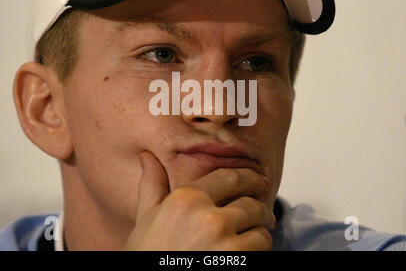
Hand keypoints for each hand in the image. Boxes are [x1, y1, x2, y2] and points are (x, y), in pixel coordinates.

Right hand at [124, 151, 274, 250]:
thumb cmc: (147, 255)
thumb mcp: (146, 219)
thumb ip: (152, 186)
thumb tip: (147, 157)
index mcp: (186, 200)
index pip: (230, 177)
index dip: (250, 177)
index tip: (259, 181)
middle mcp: (208, 219)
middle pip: (252, 204)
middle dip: (262, 210)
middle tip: (265, 215)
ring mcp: (225, 245)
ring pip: (261, 232)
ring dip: (260, 235)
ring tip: (252, 241)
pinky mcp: (238, 264)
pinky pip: (262, 252)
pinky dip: (259, 253)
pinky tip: (245, 254)